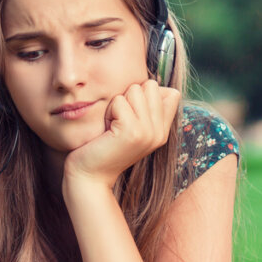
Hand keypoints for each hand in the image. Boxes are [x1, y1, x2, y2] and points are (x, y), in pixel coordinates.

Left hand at [63, 80, 180, 188]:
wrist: (90, 176)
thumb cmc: (104, 147)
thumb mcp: (132, 127)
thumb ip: (146, 108)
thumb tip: (157, 85)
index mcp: (163, 131)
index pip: (171, 93)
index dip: (144, 96)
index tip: (130, 118)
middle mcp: (160, 132)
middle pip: (150, 86)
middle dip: (129, 97)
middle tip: (118, 122)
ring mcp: (148, 132)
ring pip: (135, 90)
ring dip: (117, 104)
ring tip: (112, 127)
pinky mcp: (132, 132)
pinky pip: (119, 101)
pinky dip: (108, 112)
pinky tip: (107, 131)